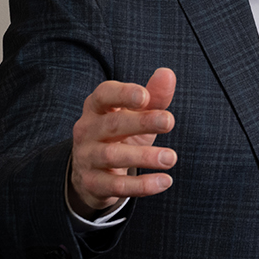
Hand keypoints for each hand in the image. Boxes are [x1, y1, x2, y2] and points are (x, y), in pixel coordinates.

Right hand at [68, 68, 176, 217]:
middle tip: (170, 122)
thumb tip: (167, 73)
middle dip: (141, 122)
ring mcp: (86, 157)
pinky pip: (116, 185)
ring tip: (171, 158)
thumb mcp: (138, 114)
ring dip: (144, 156)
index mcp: (97, 107)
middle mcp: (87, 130)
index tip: (145, 97)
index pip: (104, 94)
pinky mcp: (93, 183)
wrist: (93, 171)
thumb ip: (154, 95)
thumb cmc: (121, 133)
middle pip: (112, 124)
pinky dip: (141, 185)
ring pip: (112, 156)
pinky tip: (165, 181)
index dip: (123, 93)